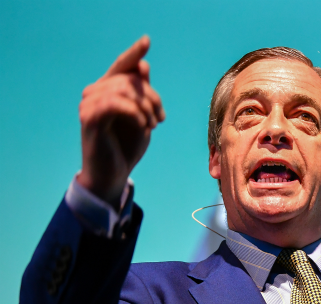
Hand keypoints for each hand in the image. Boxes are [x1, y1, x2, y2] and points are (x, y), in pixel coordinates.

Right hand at [78, 35, 164, 205]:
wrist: (113, 175)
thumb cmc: (127, 147)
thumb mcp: (141, 118)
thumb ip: (141, 94)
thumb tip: (143, 66)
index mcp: (107, 90)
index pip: (121, 66)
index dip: (133, 53)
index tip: (147, 41)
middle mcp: (94, 93)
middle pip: (130, 78)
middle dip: (152, 97)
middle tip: (160, 119)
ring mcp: (89, 104)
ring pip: (124, 88)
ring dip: (146, 107)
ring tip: (153, 125)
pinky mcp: (89, 118)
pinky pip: (116, 103)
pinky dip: (135, 113)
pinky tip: (144, 126)